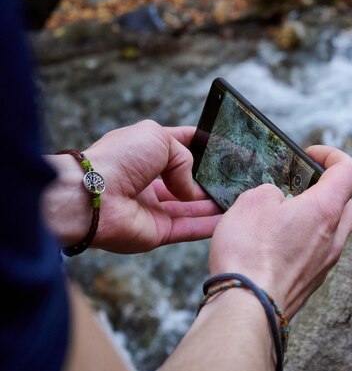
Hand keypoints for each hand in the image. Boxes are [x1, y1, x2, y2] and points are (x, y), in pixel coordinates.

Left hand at [44, 120, 220, 253]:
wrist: (93, 196)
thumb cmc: (119, 159)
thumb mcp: (157, 138)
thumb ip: (185, 158)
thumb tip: (191, 189)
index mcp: (145, 153)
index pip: (180, 146)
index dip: (202, 145)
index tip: (225, 146)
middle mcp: (150, 180)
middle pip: (187, 181)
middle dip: (210, 180)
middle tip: (237, 177)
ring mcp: (154, 208)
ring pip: (192, 207)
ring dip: (214, 204)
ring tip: (239, 197)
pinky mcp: (159, 232)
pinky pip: (190, 229)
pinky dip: (210, 225)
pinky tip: (230, 219)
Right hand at [208, 145, 351, 318]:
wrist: (247, 307)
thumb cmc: (249, 254)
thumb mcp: (251, 202)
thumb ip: (270, 191)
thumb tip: (277, 199)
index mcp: (325, 210)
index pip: (350, 171)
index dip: (333, 155)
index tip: (310, 155)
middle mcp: (333, 237)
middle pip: (348, 203)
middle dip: (328, 189)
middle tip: (299, 186)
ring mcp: (325, 262)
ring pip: (334, 230)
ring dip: (316, 218)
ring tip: (283, 216)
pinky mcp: (312, 281)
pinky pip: (318, 252)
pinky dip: (305, 242)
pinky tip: (276, 244)